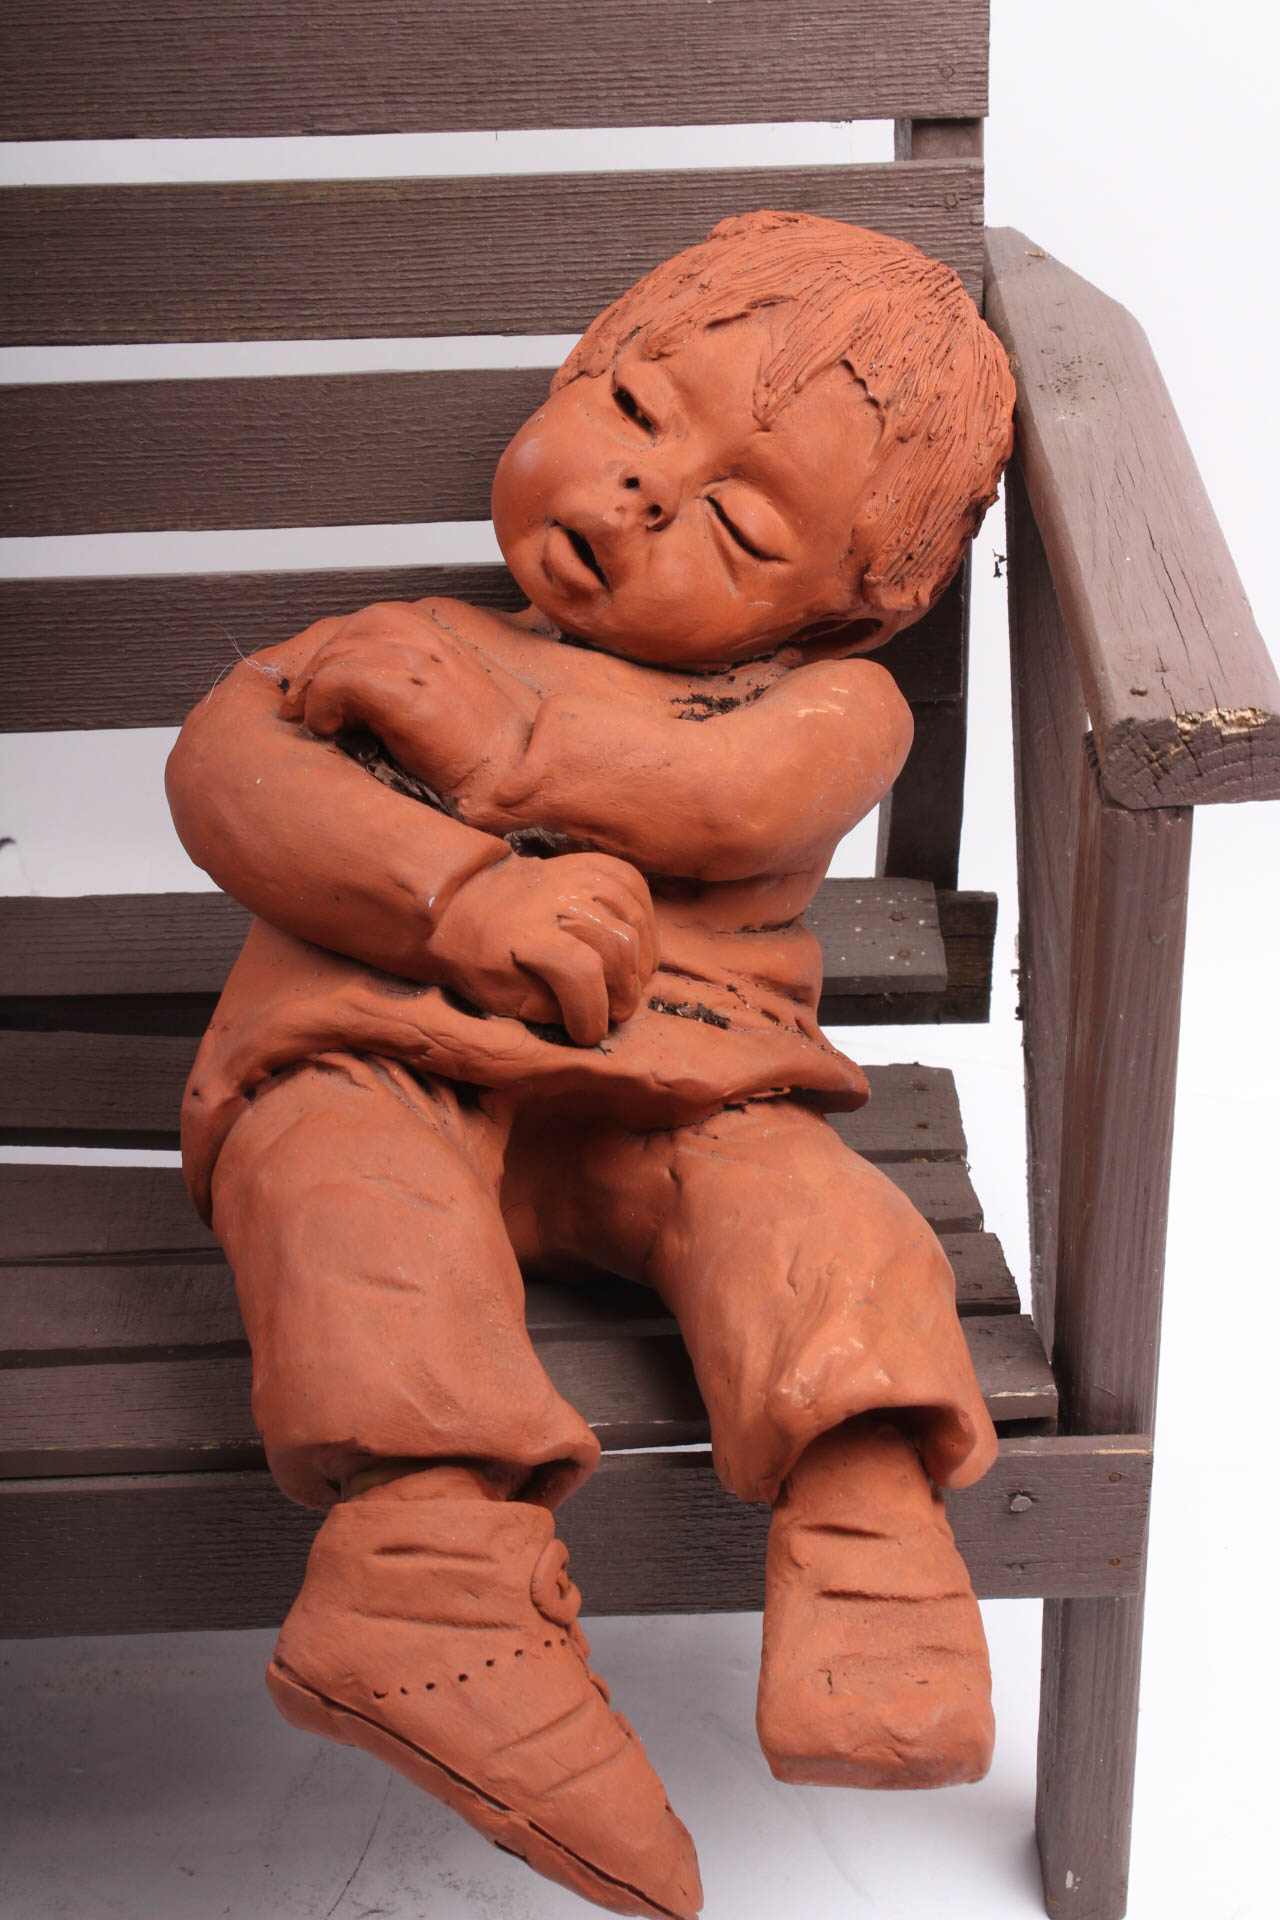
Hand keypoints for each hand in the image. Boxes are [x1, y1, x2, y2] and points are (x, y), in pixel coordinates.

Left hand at [279, 601, 529, 793]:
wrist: (513, 774)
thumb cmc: (481, 749)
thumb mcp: (444, 699)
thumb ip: (409, 681)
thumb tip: (358, 695)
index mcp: (435, 638)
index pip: (369, 623)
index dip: (335, 652)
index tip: (317, 686)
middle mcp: (426, 641)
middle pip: (349, 632)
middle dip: (317, 667)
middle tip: (300, 706)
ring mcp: (418, 663)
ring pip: (339, 652)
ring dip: (315, 688)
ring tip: (311, 720)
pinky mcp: (408, 693)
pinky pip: (341, 680)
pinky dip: (323, 704)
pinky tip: (328, 729)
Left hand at [429, 853, 657, 1045]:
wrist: (464, 899)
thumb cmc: (480, 956)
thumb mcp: (501, 995)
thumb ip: (547, 1008)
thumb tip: (592, 1017)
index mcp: (527, 932)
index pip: (581, 972)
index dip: (593, 1013)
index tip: (589, 1035)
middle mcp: (556, 898)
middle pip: (618, 946)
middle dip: (624, 992)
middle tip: (615, 1012)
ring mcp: (576, 876)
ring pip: (634, 919)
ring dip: (640, 961)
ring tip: (628, 984)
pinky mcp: (591, 864)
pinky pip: (635, 886)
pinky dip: (644, 919)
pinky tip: (636, 944)